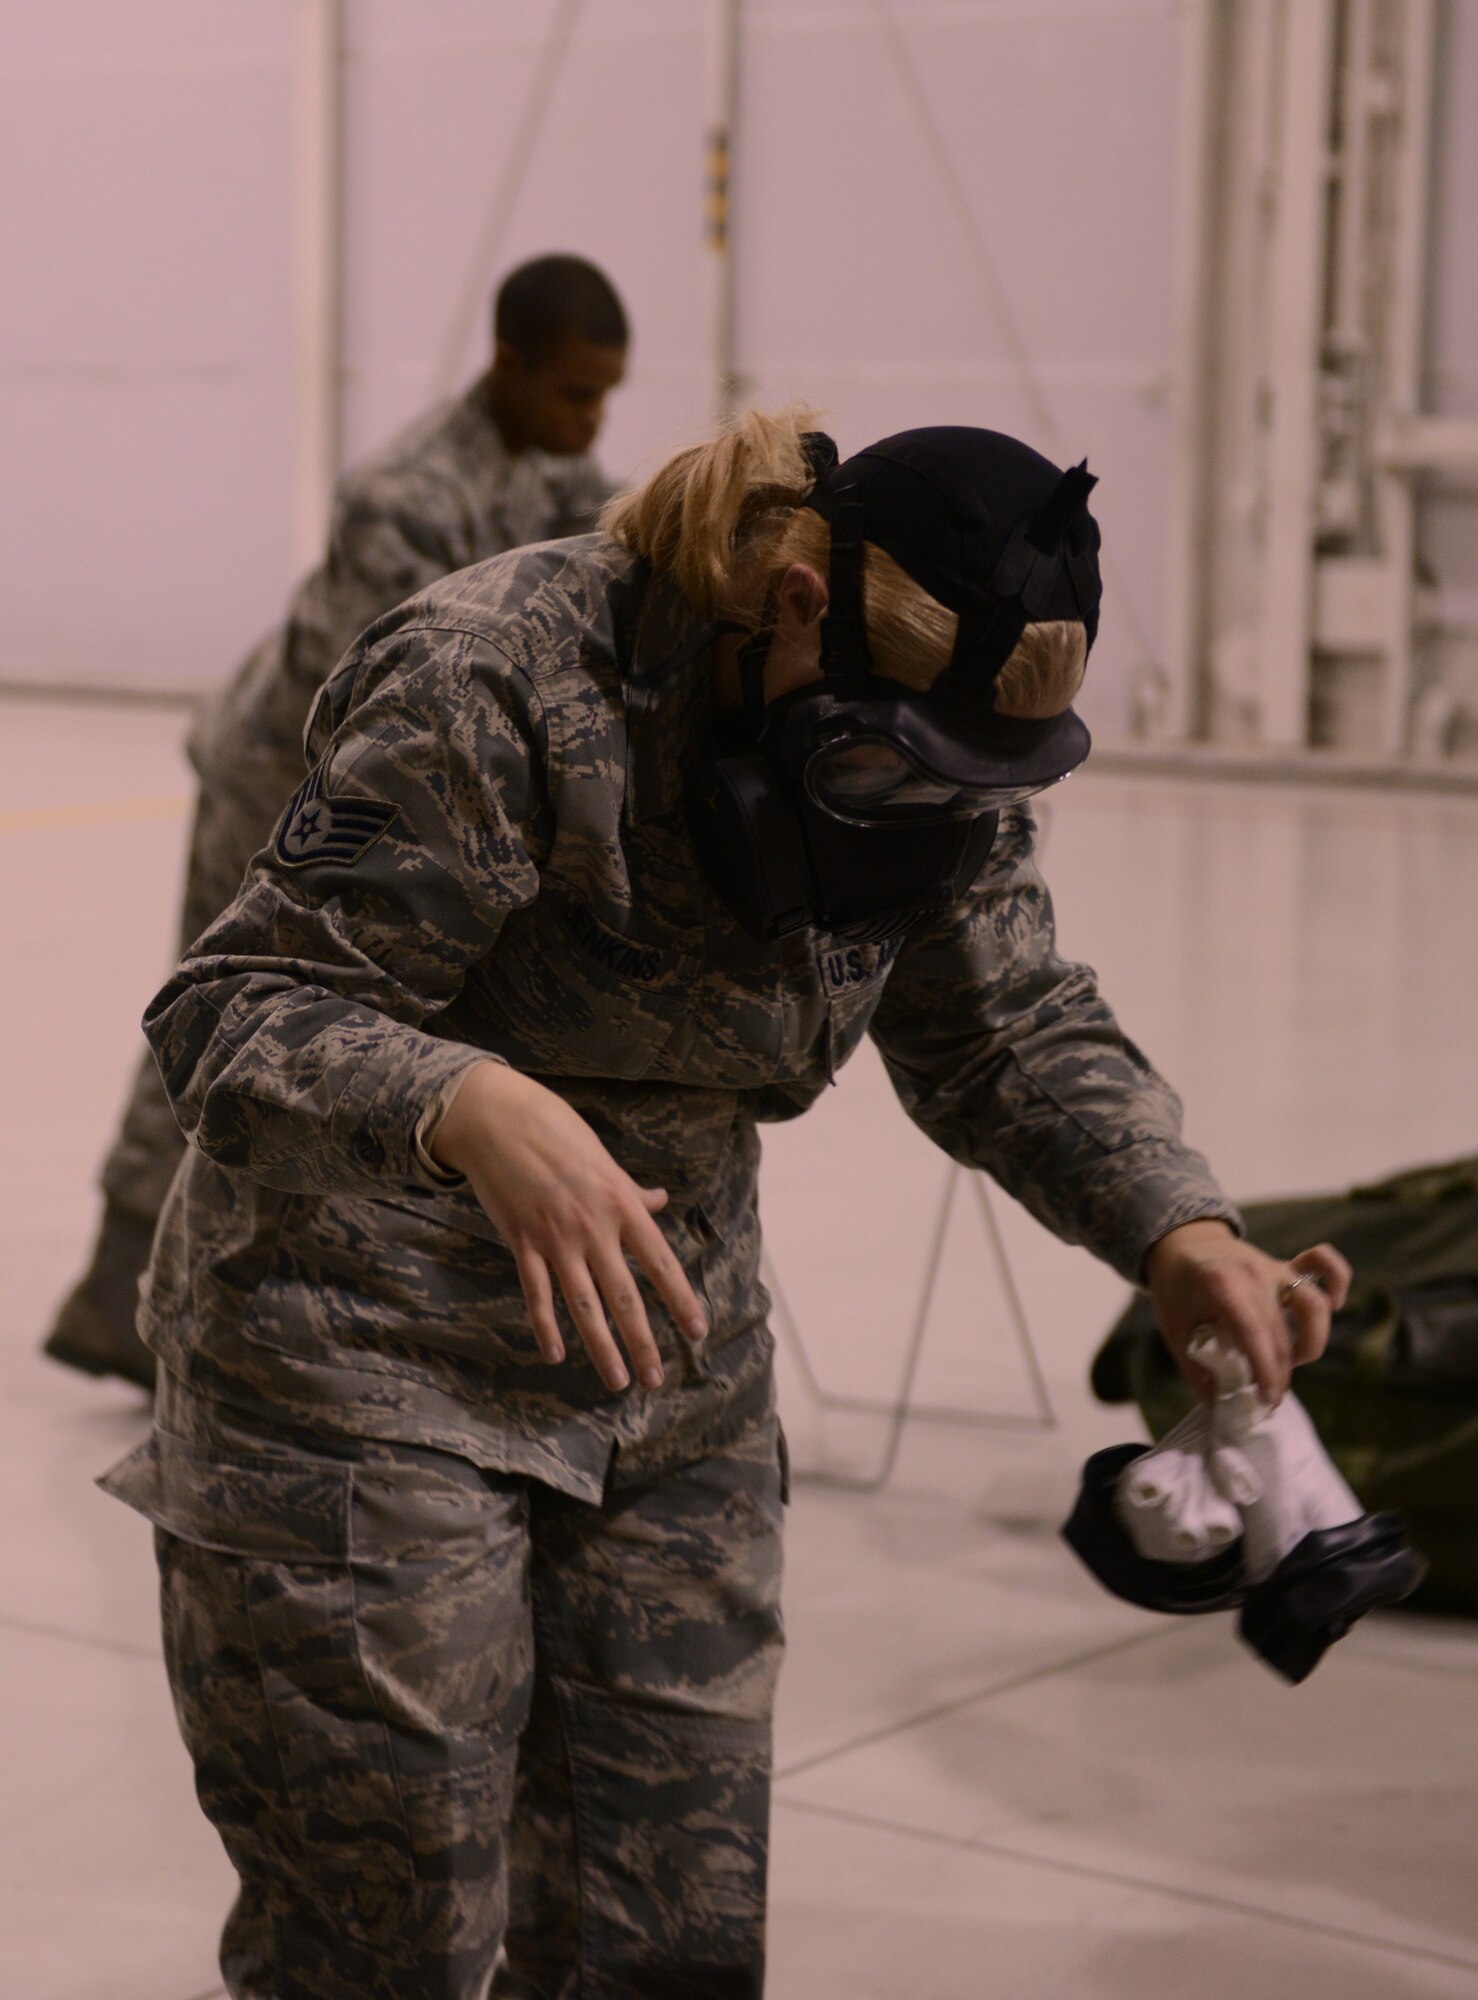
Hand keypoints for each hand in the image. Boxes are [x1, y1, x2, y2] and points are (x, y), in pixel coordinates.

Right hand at [430, 1062, 707, 1391]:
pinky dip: (545, 1326)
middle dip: (642, 1342)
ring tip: (618, 1381)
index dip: (680, 1300)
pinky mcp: (521, 1242)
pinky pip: (536, 1293)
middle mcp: (593, 1227)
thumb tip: (660, 1201)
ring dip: (602, 1347)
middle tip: (656, 1380)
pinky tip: (555, 1355)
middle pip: (624, 1296)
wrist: (498, 1121)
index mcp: (621, 1204)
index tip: (697, 1332)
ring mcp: (555, 1238)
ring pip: (583, 1305)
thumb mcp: (604, 1159)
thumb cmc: (557, 1132)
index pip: (660, 1262)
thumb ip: (631, 1191)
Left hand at [1142, 1219, 1350, 1404]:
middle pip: (1281, 1331)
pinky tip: (1335, 1305)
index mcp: (1221, 1284)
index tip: (1267, 1398)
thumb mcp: (1173, 1328)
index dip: (1265, 1370)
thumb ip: (1195, 1366)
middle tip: (1270, 1397)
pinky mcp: (1286, 1265)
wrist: (1181, 1241)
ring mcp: (1274, 1267)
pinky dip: (1338, 1280)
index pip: (1253, 1333)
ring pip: (1313, 1305)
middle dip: (1280, 1371)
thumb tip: (1218, 1403)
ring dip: (1310, 1341)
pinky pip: (1324, 1263)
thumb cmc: (1176, 1286)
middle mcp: (1254, 1273)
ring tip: (1291, 1361)